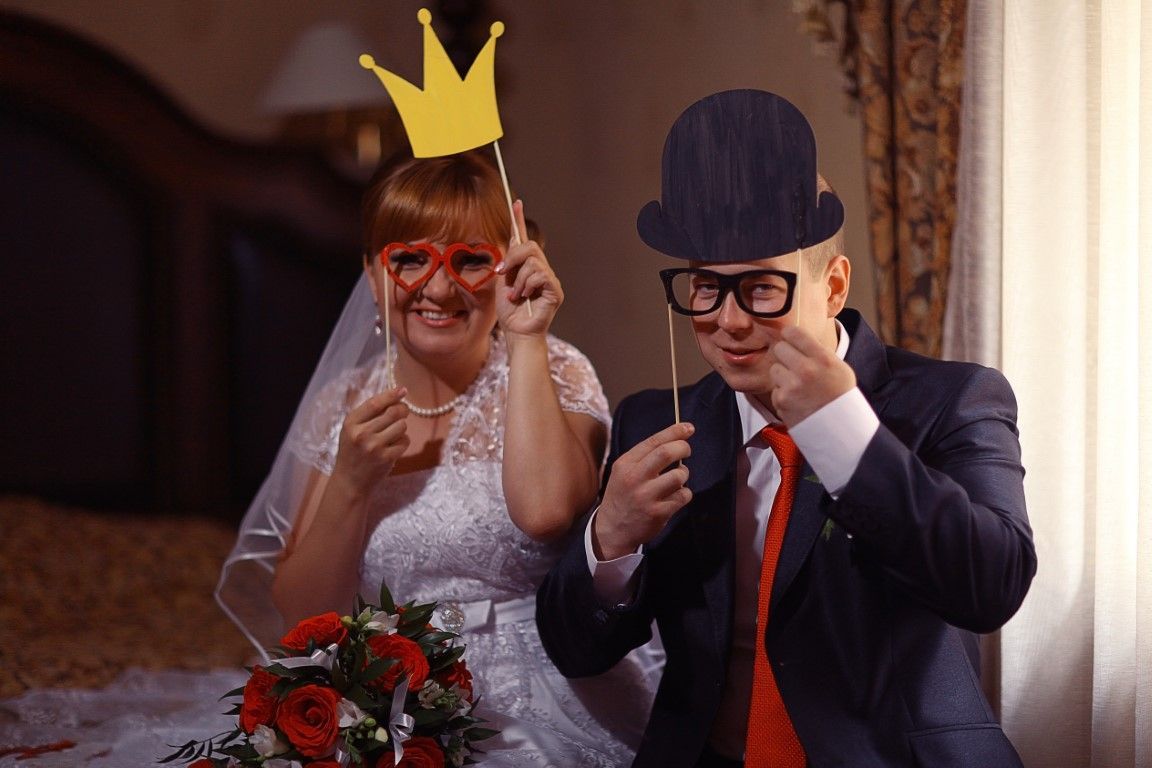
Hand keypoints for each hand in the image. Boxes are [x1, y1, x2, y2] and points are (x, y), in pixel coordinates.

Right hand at [332, 387, 409, 493]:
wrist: (350, 482)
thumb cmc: (353, 452)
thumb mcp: (352, 430)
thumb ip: (369, 414)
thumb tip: (396, 396)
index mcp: (351, 423)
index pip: (375, 403)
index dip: (391, 395)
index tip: (403, 390)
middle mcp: (361, 433)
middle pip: (393, 412)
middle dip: (402, 410)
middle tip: (403, 411)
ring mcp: (374, 447)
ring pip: (402, 426)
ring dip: (402, 428)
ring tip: (392, 434)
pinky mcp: (386, 458)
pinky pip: (405, 441)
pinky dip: (403, 442)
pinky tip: (393, 447)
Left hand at [495, 199, 562, 338]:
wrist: (516, 333)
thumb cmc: (509, 311)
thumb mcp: (502, 281)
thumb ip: (508, 262)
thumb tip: (512, 240)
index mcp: (527, 267)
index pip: (524, 239)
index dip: (519, 220)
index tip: (515, 202)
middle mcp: (541, 270)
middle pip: (530, 246)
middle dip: (513, 257)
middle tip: (502, 271)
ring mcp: (550, 280)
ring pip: (533, 262)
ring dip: (518, 279)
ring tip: (515, 295)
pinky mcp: (555, 290)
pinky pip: (540, 275)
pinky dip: (526, 286)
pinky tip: (523, 298)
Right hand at [593, 422, 694, 559]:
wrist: (611, 530)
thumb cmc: (622, 496)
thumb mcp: (623, 472)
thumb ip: (644, 457)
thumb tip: (675, 439)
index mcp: (625, 464)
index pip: (653, 441)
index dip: (674, 432)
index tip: (688, 427)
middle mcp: (634, 478)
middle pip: (667, 453)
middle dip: (683, 448)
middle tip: (686, 451)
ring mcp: (646, 496)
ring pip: (679, 475)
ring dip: (684, 474)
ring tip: (677, 478)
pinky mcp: (658, 513)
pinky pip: (683, 496)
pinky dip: (684, 494)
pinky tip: (675, 496)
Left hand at [768, 325, 856, 424]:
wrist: (840, 430)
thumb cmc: (840, 396)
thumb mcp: (839, 368)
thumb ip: (817, 352)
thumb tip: (796, 338)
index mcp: (822, 358)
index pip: (794, 332)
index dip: (790, 335)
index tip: (790, 339)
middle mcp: (806, 370)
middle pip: (779, 348)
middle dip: (785, 355)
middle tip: (793, 364)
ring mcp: (792, 386)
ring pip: (774, 369)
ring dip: (782, 375)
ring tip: (798, 386)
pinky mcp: (781, 401)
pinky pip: (775, 389)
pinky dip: (782, 394)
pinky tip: (797, 400)